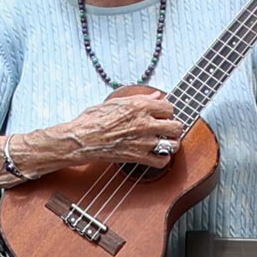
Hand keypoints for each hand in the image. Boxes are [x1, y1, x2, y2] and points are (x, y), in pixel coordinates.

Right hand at [62, 90, 185, 164]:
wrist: (81, 140)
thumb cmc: (92, 120)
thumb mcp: (114, 102)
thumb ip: (139, 98)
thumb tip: (156, 95)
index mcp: (139, 106)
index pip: (169, 107)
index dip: (166, 111)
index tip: (162, 114)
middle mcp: (144, 123)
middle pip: (176, 126)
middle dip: (174, 127)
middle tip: (167, 129)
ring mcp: (143, 141)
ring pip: (173, 144)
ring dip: (171, 144)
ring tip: (165, 143)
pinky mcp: (138, 156)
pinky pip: (162, 161)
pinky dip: (162, 159)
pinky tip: (157, 155)